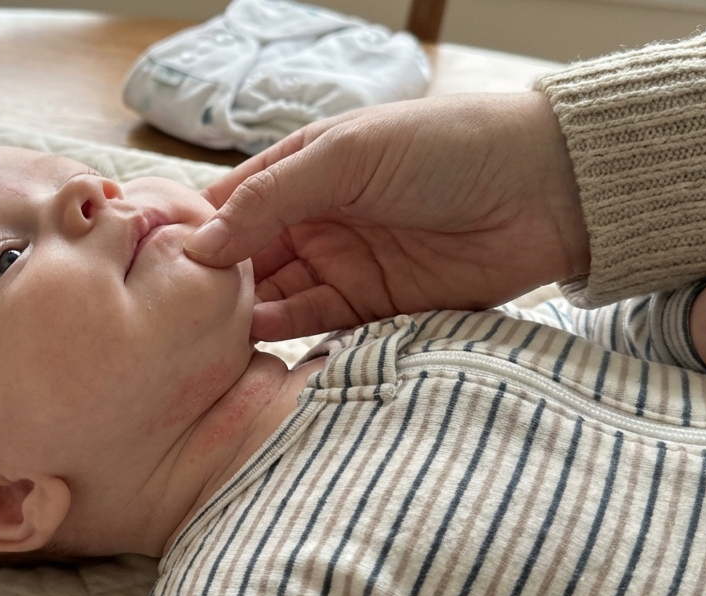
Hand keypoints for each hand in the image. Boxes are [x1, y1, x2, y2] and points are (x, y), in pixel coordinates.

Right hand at [186, 92, 590, 340]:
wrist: (544, 190)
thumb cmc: (446, 148)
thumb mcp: (347, 156)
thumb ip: (272, 197)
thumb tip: (202, 243)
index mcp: (302, 170)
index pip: (229, 205)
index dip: (195, 232)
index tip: (160, 262)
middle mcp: (315, 220)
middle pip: (246, 260)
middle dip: (215, 284)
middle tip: (179, 311)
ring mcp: (344, 265)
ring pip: (276, 298)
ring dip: (246, 313)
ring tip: (210, 332)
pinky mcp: (376, 308)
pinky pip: (319, 326)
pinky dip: (289, 333)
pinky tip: (261, 336)